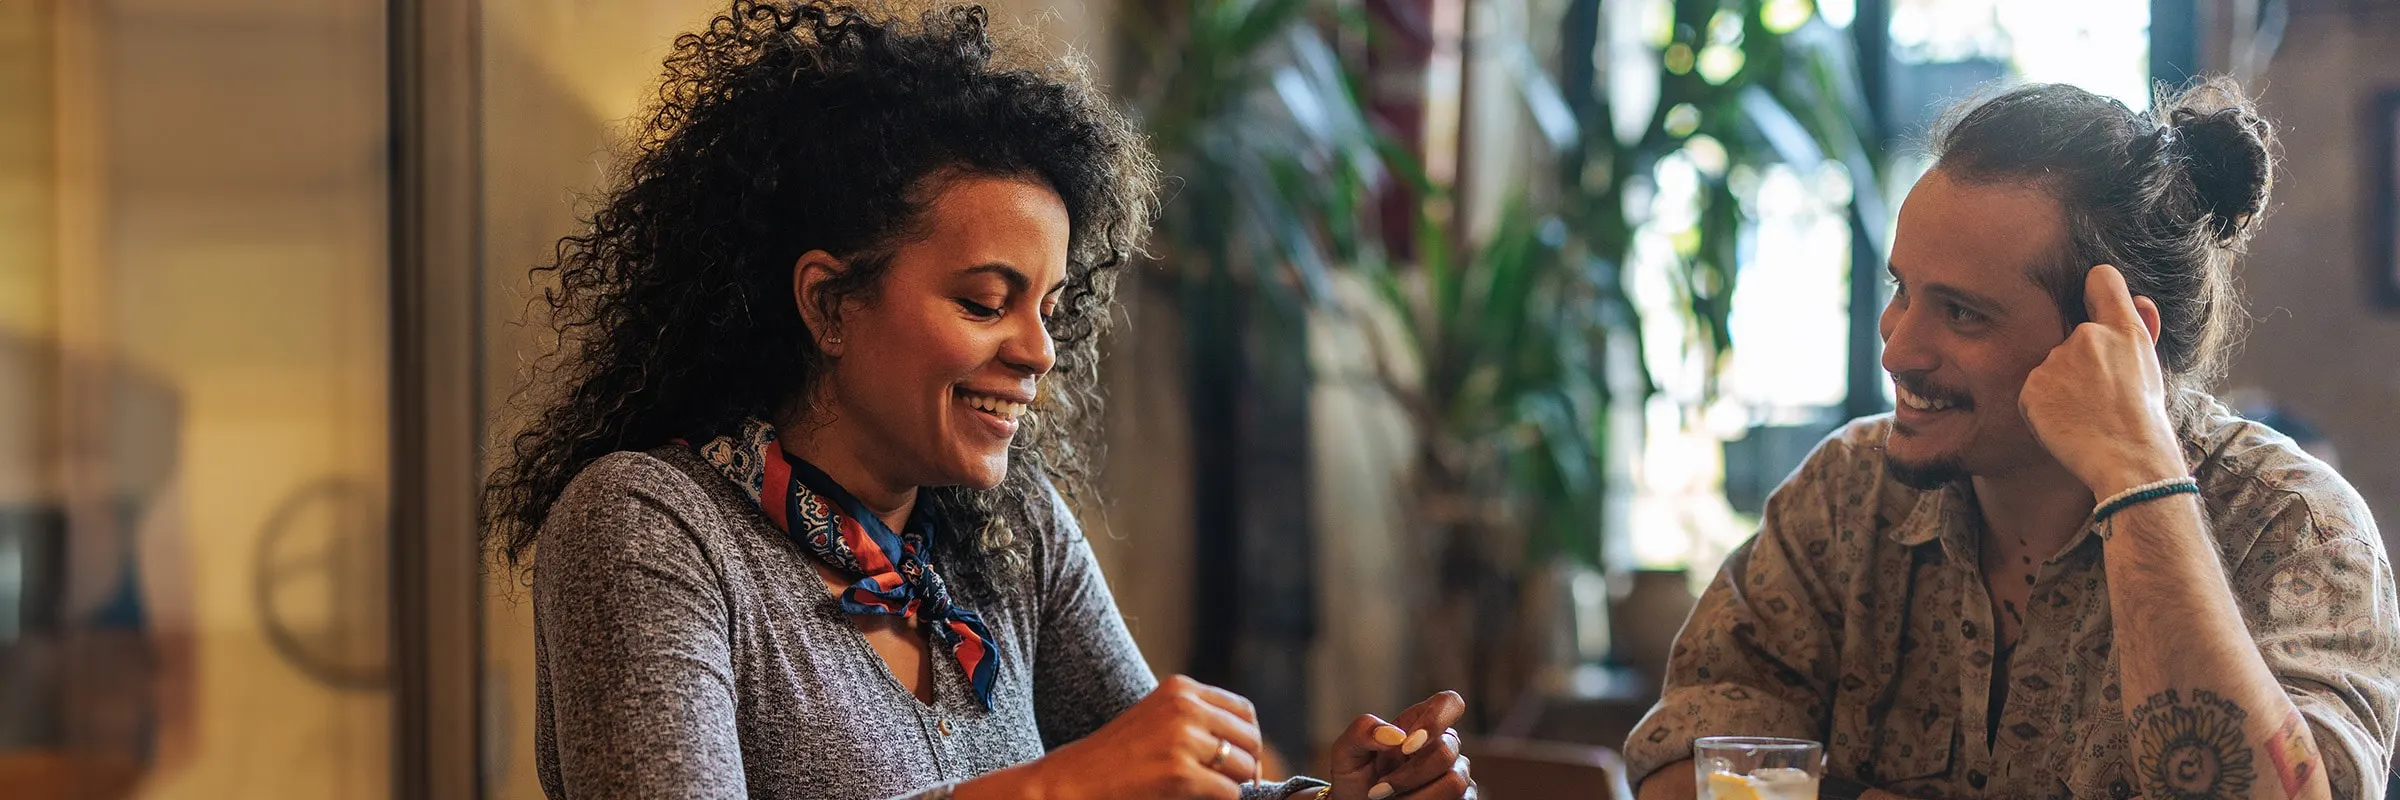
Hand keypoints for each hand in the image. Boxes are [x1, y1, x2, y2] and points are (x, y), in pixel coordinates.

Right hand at [971, 675, 1262, 799]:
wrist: (1072, 782)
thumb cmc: (1112, 759)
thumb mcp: (1155, 720)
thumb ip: (1194, 720)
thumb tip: (1247, 748)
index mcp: (1180, 688)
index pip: (1243, 711)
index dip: (1247, 740)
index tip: (1238, 762)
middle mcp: (1185, 706)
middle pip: (1249, 738)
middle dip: (1246, 766)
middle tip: (1231, 786)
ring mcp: (1183, 738)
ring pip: (1243, 766)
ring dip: (1234, 786)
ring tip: (1209, 793)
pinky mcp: (1180, 772)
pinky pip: (1229, 791)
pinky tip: (1195, 799)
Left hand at [1312, 691, 1474, 799]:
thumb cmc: (1353, 776)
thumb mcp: (1345, 752)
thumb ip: (1363, 732)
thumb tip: (1394, 735)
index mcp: (1419, 722)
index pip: (1449, 703)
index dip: (1435, 721)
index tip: (1406, 747)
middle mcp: (1444, 744)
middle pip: (1446, 752)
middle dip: (1409, 776)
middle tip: (1379, 791)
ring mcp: (1456, 773)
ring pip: (1454, 782)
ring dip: (1416, 797)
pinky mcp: (1462, 798)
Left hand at [2018, 264, 2187, 497]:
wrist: (2128, 460)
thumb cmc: (2143, 418)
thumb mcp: (2150, 367)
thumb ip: (2141, 327)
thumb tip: (2139, 298)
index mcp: (2123, 330)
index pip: (2101, 279)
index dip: (2095, 288)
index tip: (2091, 301)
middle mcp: (2087, 337)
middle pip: (2073, 336)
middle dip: (2081, 361)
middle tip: (2099, 395)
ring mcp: (2056, 361)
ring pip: (2052, 366)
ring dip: (2062, 385)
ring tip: (2084, 413)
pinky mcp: (2032, 386)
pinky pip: (2034, 391)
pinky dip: (2044, 406)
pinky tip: (2066, 422)